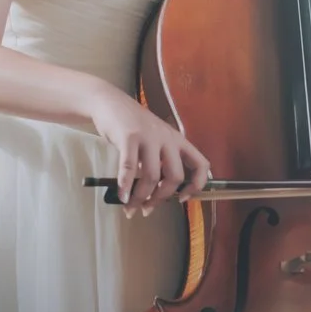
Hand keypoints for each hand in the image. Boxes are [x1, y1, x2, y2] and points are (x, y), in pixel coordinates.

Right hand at [90, 94, 209, 215]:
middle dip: (161, 198)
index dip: (196, 185)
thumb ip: (159, 160)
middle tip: (147, 208)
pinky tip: (121, 196)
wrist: (109, 102)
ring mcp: (149, 137)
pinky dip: (125, 186)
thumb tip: (156, 192)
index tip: (182, 199)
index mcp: (178, 140)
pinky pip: (129, 168)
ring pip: (152, 176)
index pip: (201, 164)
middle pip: (175, 176)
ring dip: (140, 197)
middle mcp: (168, 139)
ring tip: (130, 207)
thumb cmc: (132, 125)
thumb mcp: (154, 139)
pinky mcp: (129, 137)